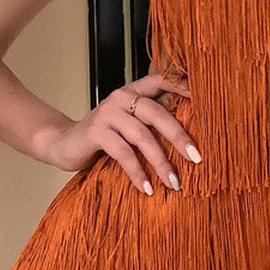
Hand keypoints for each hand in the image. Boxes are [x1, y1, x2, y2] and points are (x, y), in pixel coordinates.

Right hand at [47, 72, 201, 193]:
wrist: (64, 144)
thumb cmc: (104, 136)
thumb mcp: (129, 124)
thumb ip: (151, 122)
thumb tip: (189, 138)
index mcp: (132, 92)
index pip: (160, 80)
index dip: (181, 86)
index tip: (204, 97)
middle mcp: (121, 97)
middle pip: (157, 112)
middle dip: (179, 136)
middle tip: (197, 158)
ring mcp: (107, 114)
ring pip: (142, 136)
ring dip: (160, 162)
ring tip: (173, 182)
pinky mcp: (96, 132)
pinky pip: (123, 153)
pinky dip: (137, 172)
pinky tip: (147, 188)